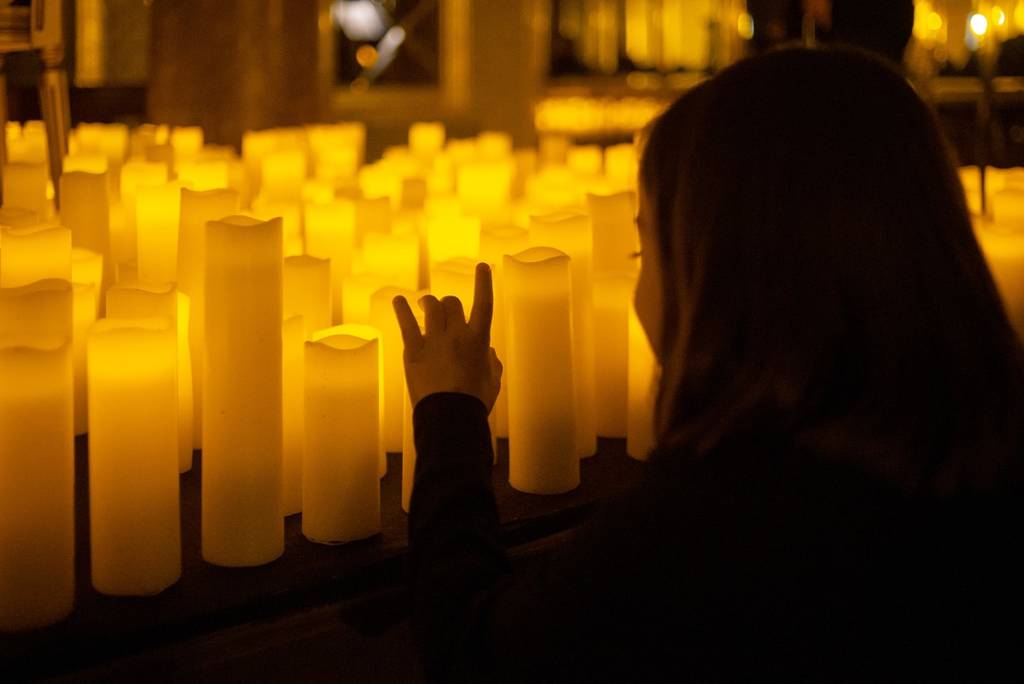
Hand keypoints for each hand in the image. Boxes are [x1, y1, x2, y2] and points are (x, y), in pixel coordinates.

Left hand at [393, 263, 502, 410]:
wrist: (449, 416)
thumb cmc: (475, 401)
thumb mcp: (493, 380)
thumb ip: (492, 362)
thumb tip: (489, 352)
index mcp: (479, 340)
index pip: (484, 303)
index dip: (483, 282)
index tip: (482, 266)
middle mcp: (456, 335)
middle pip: (452, 303)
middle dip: (450, 303)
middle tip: (446, 309)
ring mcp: (433, 341)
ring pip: (432, 307)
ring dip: (430, 303)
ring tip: (427, 305)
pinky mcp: (413, 351)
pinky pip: (406, 323)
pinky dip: (401, 309)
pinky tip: (398, 301)